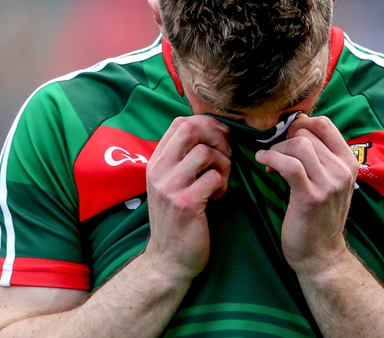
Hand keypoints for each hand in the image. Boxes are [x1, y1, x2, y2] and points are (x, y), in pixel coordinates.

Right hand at [142, 116, 230, 279]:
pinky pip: (214, 178)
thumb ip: (184, 159)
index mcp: (156, 162)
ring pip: (206, 152)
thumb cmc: (177, 220)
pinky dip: (223, 185)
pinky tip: (217, 198)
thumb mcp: (172, 184)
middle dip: (218, 137)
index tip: (222, 138)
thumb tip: (213, 132)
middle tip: (227, 156)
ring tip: (221, 182)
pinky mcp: (185, 203)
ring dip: (224, 164)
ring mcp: (169, 186)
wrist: (168, 260)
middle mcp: (158, 170)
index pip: (180, 123)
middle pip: (191, 129)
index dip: (207, 124)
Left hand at [255, 114, 358, 275]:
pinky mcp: (311, 197)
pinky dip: (271, 158)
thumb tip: (295, 129)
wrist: (321, 255)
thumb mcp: (329, 183)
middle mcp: (343, 170)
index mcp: (349, 163)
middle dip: (284, 139)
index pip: (324, 124)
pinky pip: (289, 164)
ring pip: (298, 145)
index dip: (300, 124)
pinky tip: (263, 162)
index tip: (286, 138)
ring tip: (269, 162)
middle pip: (307, 132)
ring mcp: (329, 184)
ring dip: (276, 149)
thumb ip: (320, 158)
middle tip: (275, 155)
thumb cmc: (319, 217)